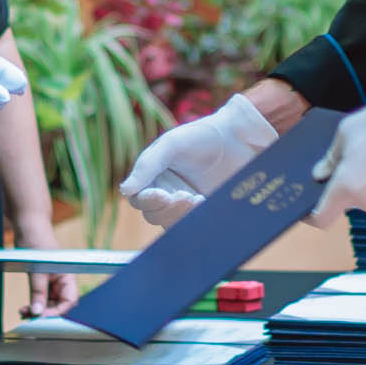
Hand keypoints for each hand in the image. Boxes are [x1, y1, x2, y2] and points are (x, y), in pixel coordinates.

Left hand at [12, 212, 78, 315]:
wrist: (28, 225)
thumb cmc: (36, 240)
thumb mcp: (36, 269)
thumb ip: (38, 292)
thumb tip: (37, 312)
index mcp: (67, 276)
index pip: (69, 301)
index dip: (57, 312)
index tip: (42, 317)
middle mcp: (62, 280)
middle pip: (58, 304)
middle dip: (45, 313)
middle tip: (29, 317)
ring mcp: (51, 280)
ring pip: (48, 302)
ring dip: (37, 309)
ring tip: (24, 312)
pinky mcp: (41, 279)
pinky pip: (40, 296)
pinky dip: (33, 303)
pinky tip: (24, 308)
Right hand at [117, 93, 277, 226]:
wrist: (240, 138)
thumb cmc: (202, 136)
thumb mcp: (172, 144)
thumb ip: (147, 165)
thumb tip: (125, 190)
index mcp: (153, 176)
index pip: (139, 199)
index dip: (148, 201)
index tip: (163, 195)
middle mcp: (166, 193)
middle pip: (154, 216)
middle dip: (169, 209)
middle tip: (187, 195)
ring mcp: (185, 205)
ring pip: (172, 224)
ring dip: (182, 216)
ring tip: (198, 199)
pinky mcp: (204, 213)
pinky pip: (193, 228)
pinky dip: (197, 221)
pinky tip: (206, 204)